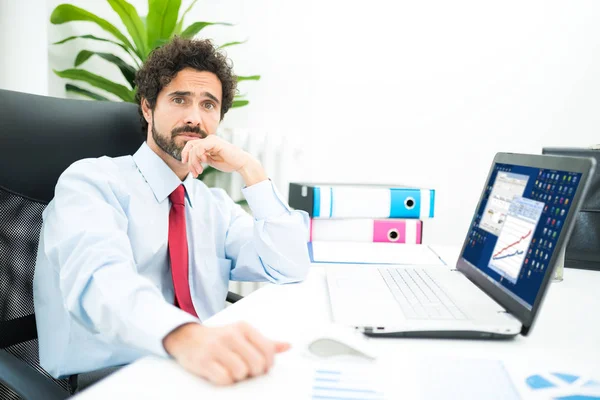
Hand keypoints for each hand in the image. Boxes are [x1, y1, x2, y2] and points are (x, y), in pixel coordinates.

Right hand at [163, 322, 290, 385]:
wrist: (187, 338)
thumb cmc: (219, 338)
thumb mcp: (243, 335)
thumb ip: (265, 342)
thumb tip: (287, 346)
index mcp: (244, 328)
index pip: (268, 349)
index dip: (268, 364)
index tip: (262, 366)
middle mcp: (231, 335)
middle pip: (257, 363)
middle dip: (254, 372)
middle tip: (246, 370)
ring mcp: (217, 347)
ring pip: (241, 372)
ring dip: (238, 377)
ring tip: (232, 370)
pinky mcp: (204, 360)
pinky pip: (224, 379)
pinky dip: (225, 380)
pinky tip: (221, 373)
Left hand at [181, 136, 249, 175]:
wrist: (241, 163)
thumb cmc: (229, 162)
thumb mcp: (211, 161)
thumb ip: (201, 158)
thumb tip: (190, 161)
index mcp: (207, 143)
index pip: (191, 146)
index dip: (186, 155)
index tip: (188, 167)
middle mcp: (208, 139)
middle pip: (190, 147)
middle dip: (190, 162)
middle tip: (194, 173)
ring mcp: (211, 139)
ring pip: (194, 149)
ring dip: (194, 162)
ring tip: (199, 171)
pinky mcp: (214, 142)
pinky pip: (199, 147)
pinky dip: (198, 156)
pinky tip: (204, 162)